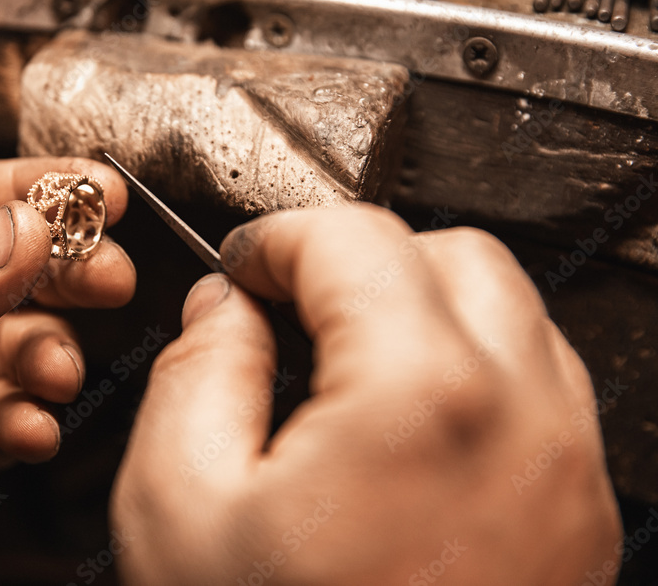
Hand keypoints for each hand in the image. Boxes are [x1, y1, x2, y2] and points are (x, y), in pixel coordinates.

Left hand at [0, 158, 134, 584]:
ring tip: (51, 372)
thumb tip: (21, 234)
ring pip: (28, 339)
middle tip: (109, 276)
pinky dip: (34, 420)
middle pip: (13, 263)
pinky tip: (25, 430)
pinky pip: (19, 415)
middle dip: (67, 267)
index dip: (33, 188)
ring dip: (53, 352)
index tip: (99, 188)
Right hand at [112, 205, 620, 585]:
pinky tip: (398, 427)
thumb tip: (224, 310)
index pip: (354, 238)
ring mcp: (567, 472)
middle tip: (290, 309)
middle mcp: (523, 420)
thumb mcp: (179, 503)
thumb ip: (196, 369)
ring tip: (342, 367)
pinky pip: (535, 390)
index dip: (277, 240)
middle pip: (451, 252)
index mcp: (421, 396)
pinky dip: (467, 372)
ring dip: (419, 308)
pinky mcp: (577, 519)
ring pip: (507, 313)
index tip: (242, 270)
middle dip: (358, 261)